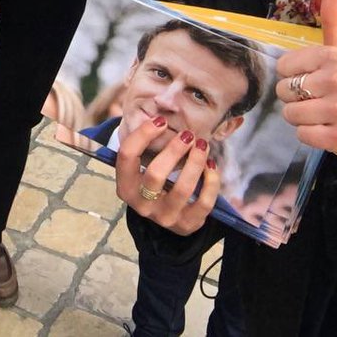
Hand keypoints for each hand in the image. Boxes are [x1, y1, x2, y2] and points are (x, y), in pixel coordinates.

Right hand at [115, 116, 219, 235]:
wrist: (168, 217)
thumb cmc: (154, 182)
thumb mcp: (142, 167)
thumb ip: (145, 145)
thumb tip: (160, 112)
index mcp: (125, 187)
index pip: (127, 156)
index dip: (143, 134)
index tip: (161, 121)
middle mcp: (141, 205)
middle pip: (155, 174)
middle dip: (174, 149)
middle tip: (188, 134)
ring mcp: (165, 217)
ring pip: (182, 189)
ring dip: (195, 162)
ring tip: (202, 144)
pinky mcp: (188, 225)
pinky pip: (204, 202)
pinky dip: (211, 180)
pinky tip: (211, 164)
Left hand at [275, 0, 336, 185]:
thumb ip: (334, 22)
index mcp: (336, 57)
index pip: (283, 66)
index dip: (295, 77)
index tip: (317, 81)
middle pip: (284, 91)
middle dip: (298, 100)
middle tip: (322, 102)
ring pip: (290, 114)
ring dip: (303, 120)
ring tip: (326, 117)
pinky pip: (301, 135)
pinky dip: (311, 137)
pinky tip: (330, 132)